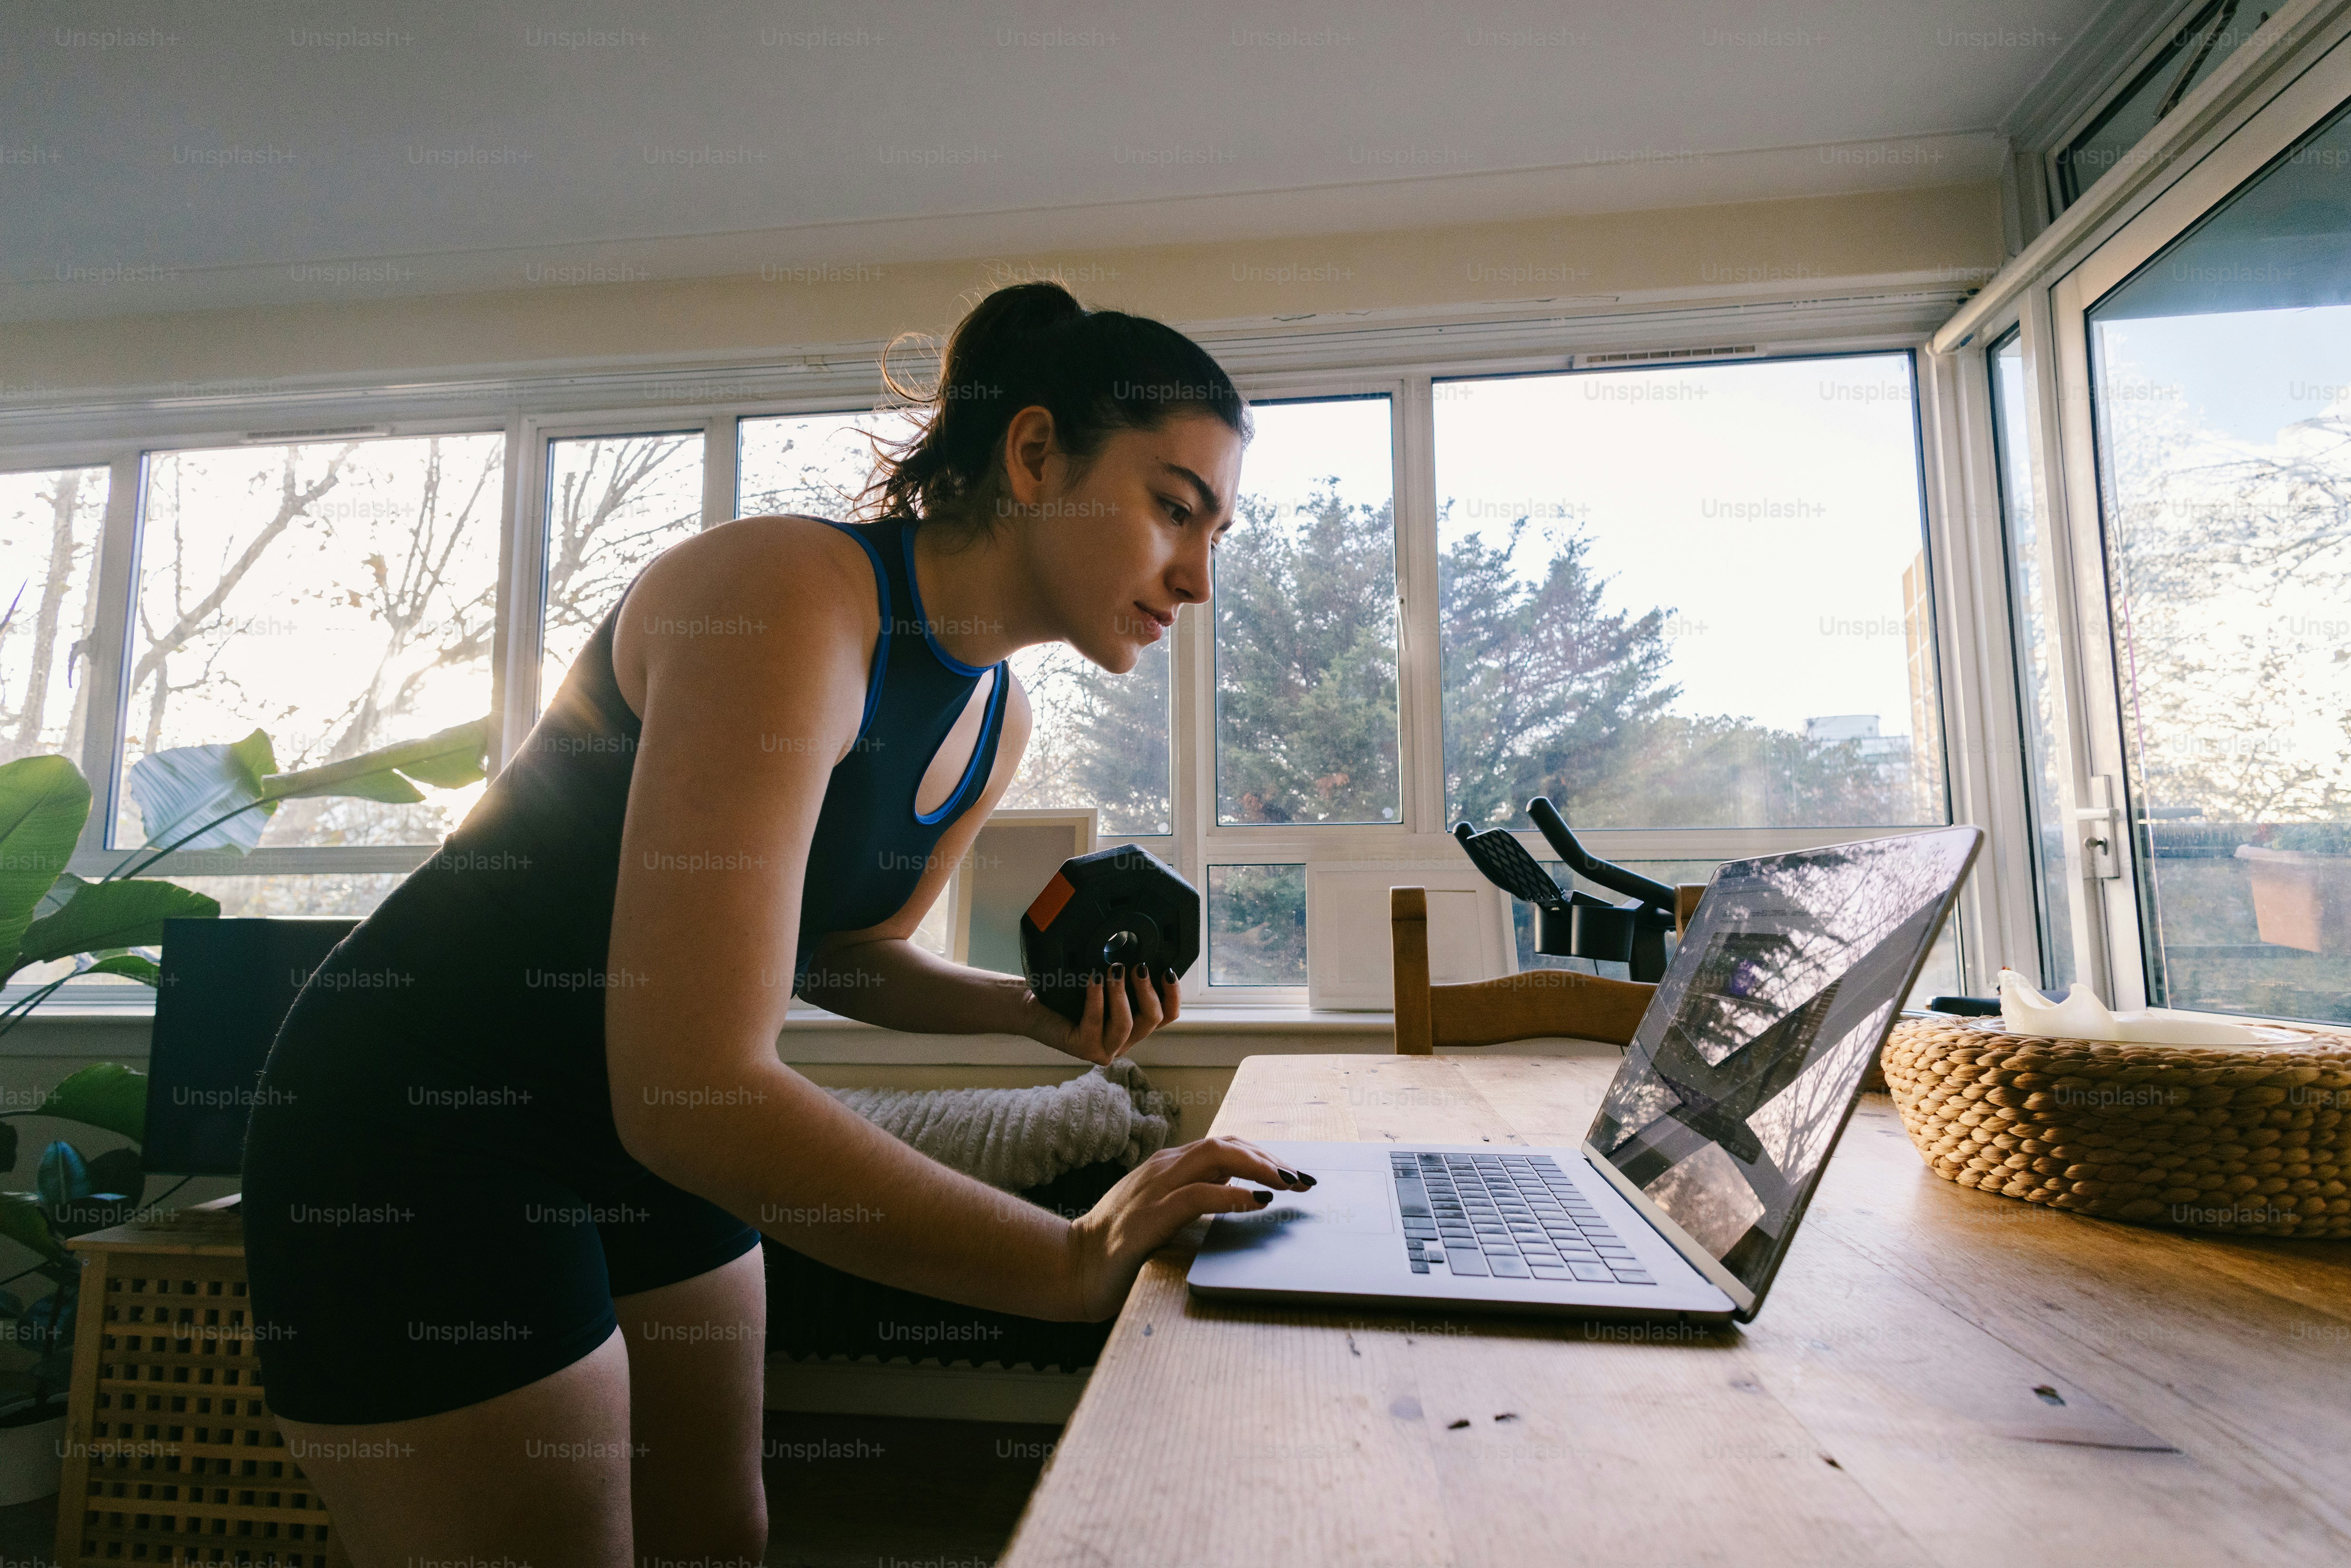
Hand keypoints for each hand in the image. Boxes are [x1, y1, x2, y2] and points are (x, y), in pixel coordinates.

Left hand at [1022, 965, 1180, 1065]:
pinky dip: (1096, 998)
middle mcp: (1123, 1040)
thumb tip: (1142, 950)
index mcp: (1133, 1024)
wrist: (1031, 1006)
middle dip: (1147, 992)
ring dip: (1122, 994)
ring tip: (1114, 970)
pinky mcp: (1084, 1048)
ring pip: (1126, 1025)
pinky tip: (1094, 979)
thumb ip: (1124, 975)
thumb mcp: (1103, 981)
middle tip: (1138, 967)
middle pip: (1152, 1021)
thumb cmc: (1067, 991)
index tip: (1168, 971)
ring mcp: (1105, 1048)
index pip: (1166, 1016)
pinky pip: (1095, 1022)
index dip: (1173, 996)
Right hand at [1061, 1135, 1315, 1319]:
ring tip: (1289, 1182)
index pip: (1224, 1147)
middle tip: (1304, 1179)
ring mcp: (1154, 1189)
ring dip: (1258, 1167)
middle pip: (1226, 1145)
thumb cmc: (1122, 1247)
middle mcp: (1163, 1169)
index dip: (1263, 1155)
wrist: (1074, 1269)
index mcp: (1168, 1167)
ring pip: (1215, 1158)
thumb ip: (1197, 1198)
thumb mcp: (1165, 1214)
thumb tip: (1244, 1193)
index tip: (1296, 1174)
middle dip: (1269, 1158)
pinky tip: (1258, 1202)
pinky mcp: (1149, 1217)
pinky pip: (1197, 1196)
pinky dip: (1232, 1195)